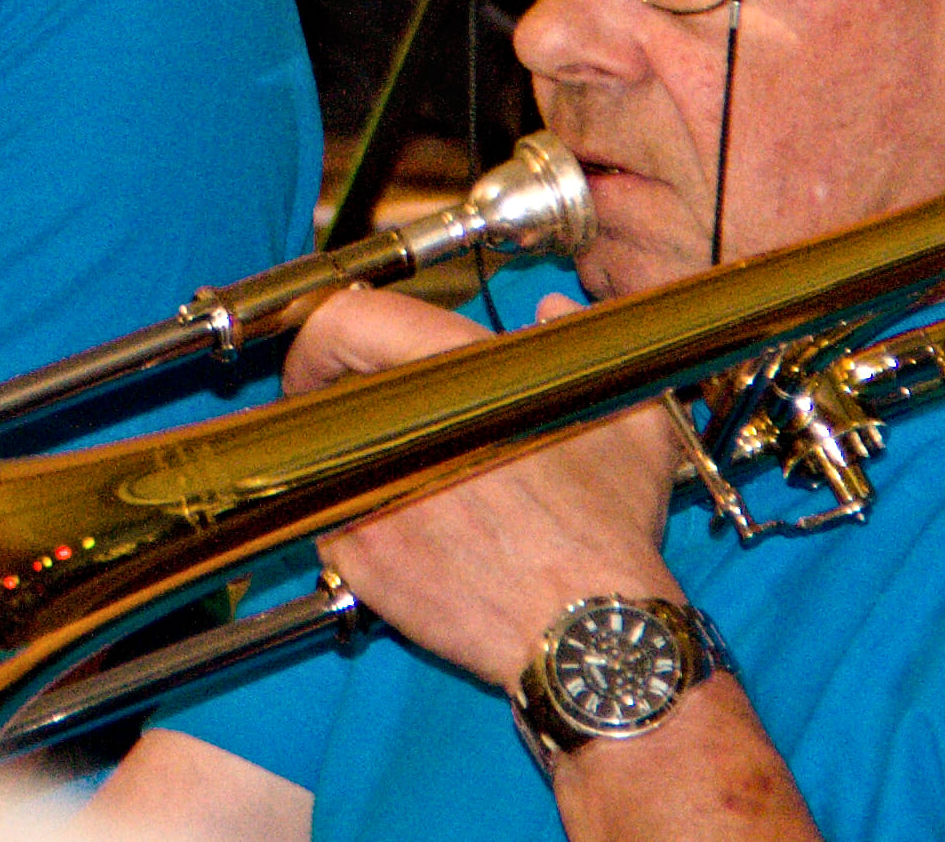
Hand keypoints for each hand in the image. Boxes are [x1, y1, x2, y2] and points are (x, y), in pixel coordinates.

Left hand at [287, 287, 684, 688]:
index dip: (326, 330)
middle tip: (345, 410)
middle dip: (326, 393)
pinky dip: (341, 518)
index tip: (330, 351)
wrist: (589, 632)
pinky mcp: (359, 557)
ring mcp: (371, 494)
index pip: (350, 319)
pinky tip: (388, 533)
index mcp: (461, 378)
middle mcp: (405, 427)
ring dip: (336, 455)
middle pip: (325, 386)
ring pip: (317, 451)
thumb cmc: (609, 532)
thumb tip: (551, 311)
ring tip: (376, 474)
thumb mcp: (627, 422)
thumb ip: (586, 346)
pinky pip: (321, 518)